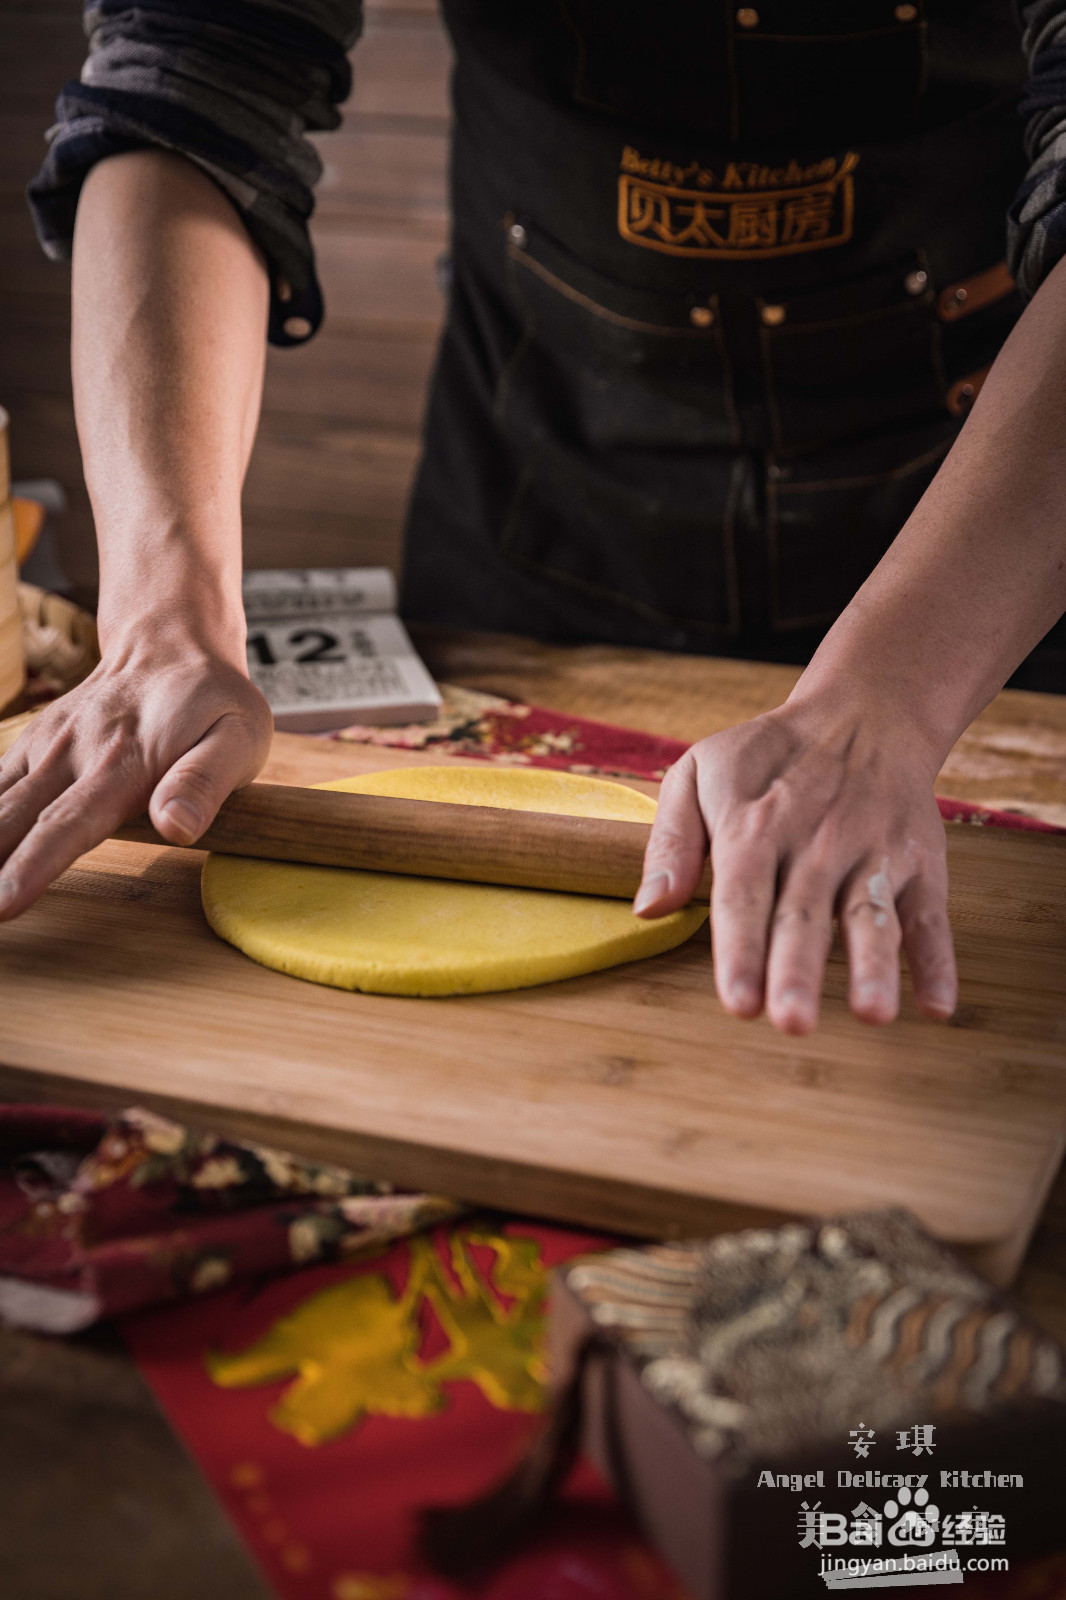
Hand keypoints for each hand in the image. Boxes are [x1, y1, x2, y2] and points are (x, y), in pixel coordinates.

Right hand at [0, 631, 272, 919]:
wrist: (171, 646)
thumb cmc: (213, 703)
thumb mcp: (238, 738)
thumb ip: (205, 783)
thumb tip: (177, 827)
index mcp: (125, 763)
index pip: (70, 823)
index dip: (34, 865)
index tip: (4, 902)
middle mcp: (73, 753)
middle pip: (14, 819)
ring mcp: (45, 747)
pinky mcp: (30, 745)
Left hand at [633, 696, 955, 1031]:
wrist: (864, 713)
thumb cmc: (767, 756)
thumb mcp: (698, 772)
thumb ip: (671, 841)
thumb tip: (646, 909)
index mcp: (754, 824)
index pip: (743, 895)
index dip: (741, 950)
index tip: (738, 1004)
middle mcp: (817, 842)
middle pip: (805, 914)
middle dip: (798, 971)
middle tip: (791, 1022)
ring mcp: (873, 853)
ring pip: (872, 917)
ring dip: (873, 966)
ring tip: (872, 1013)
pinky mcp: (919, 863)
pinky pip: (931, 916)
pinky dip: (938, 960)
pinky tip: (937, 1005)